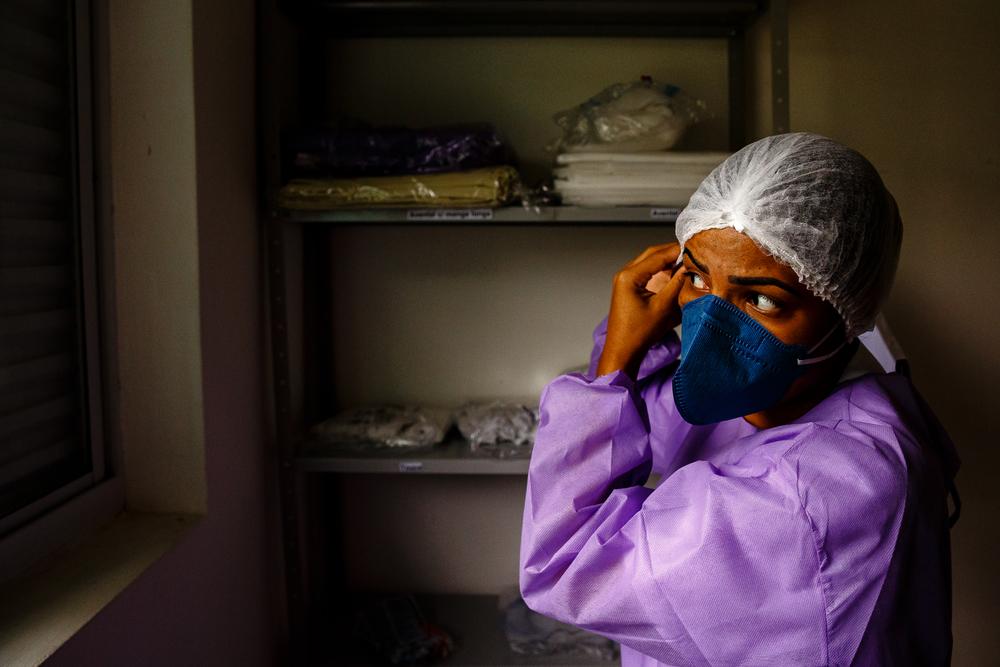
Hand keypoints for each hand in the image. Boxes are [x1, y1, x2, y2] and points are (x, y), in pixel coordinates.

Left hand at [596, 243, 686, 379]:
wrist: (623, 350)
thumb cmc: (638, 333)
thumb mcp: (663, 307)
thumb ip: (677, 284)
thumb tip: (689, 268)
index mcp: (629, 277)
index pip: (657, 256)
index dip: (677, 251)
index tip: (693, 249)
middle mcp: (624, 274)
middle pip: (651, 254)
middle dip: (672, 252)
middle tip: (691, 252)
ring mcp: (624, 280)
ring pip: (649, 261)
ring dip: (666, 260)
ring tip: (685, 261)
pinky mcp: (628, 287)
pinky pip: (646, 271)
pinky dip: (660, 269)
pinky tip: (673, 272)